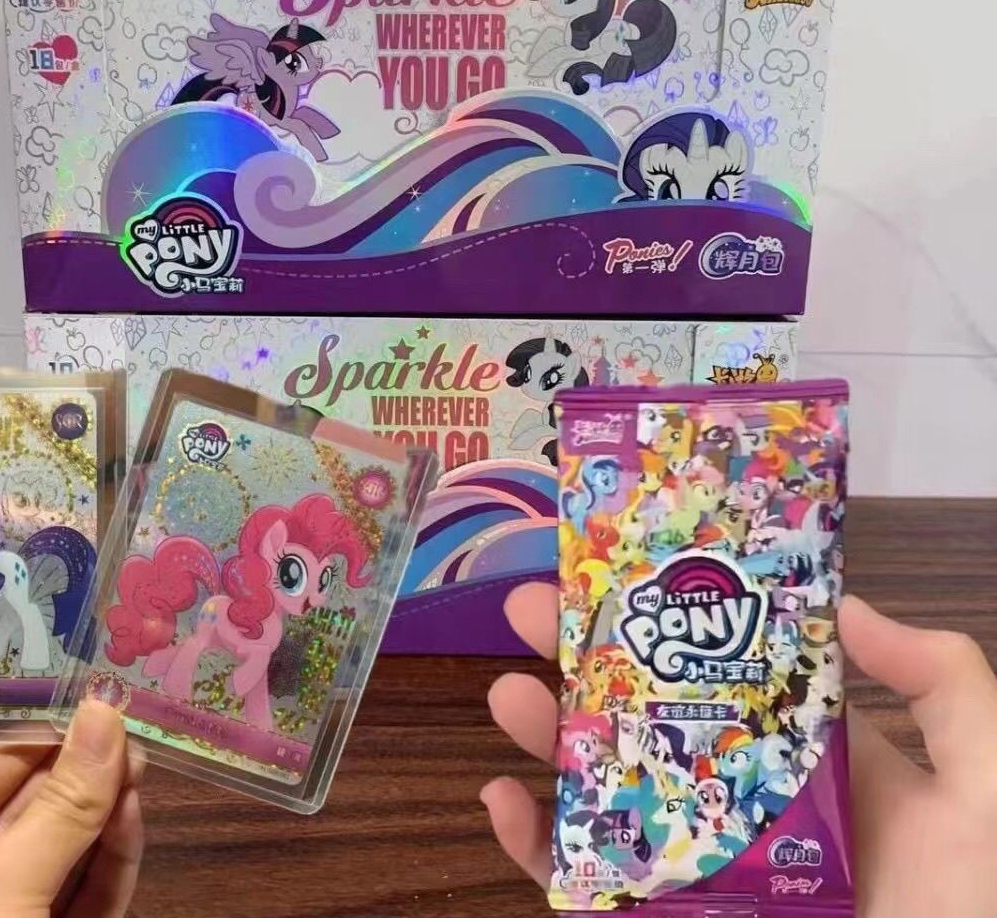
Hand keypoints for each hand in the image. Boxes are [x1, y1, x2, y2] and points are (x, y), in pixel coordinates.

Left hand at [0, 699, 144, 917]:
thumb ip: (58, 808)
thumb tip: (104, 712)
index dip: (36, 737)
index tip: (91, 699)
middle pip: (31, 813)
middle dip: (82, 769)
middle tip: (129, 723)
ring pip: (70, 852)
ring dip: (107, 807)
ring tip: (141, 760)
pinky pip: (92, 894)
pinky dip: (117, 857)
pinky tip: (134, 814)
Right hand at [480, 585, 996, 917]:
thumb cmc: (979, 909)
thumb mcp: (987, 786)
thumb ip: (944, 685)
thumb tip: (845, 604)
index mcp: (813, 762)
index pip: (729, 671)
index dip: (671, 616)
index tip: (620, 566)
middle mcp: (744, 805)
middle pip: (647, 717)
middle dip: (586, 660)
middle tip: (531, 608)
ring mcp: (701, 869)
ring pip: (607, 793)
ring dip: (549, 739)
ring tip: (509, 693)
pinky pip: (587, 890)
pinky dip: (534, 850)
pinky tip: (501, 802)